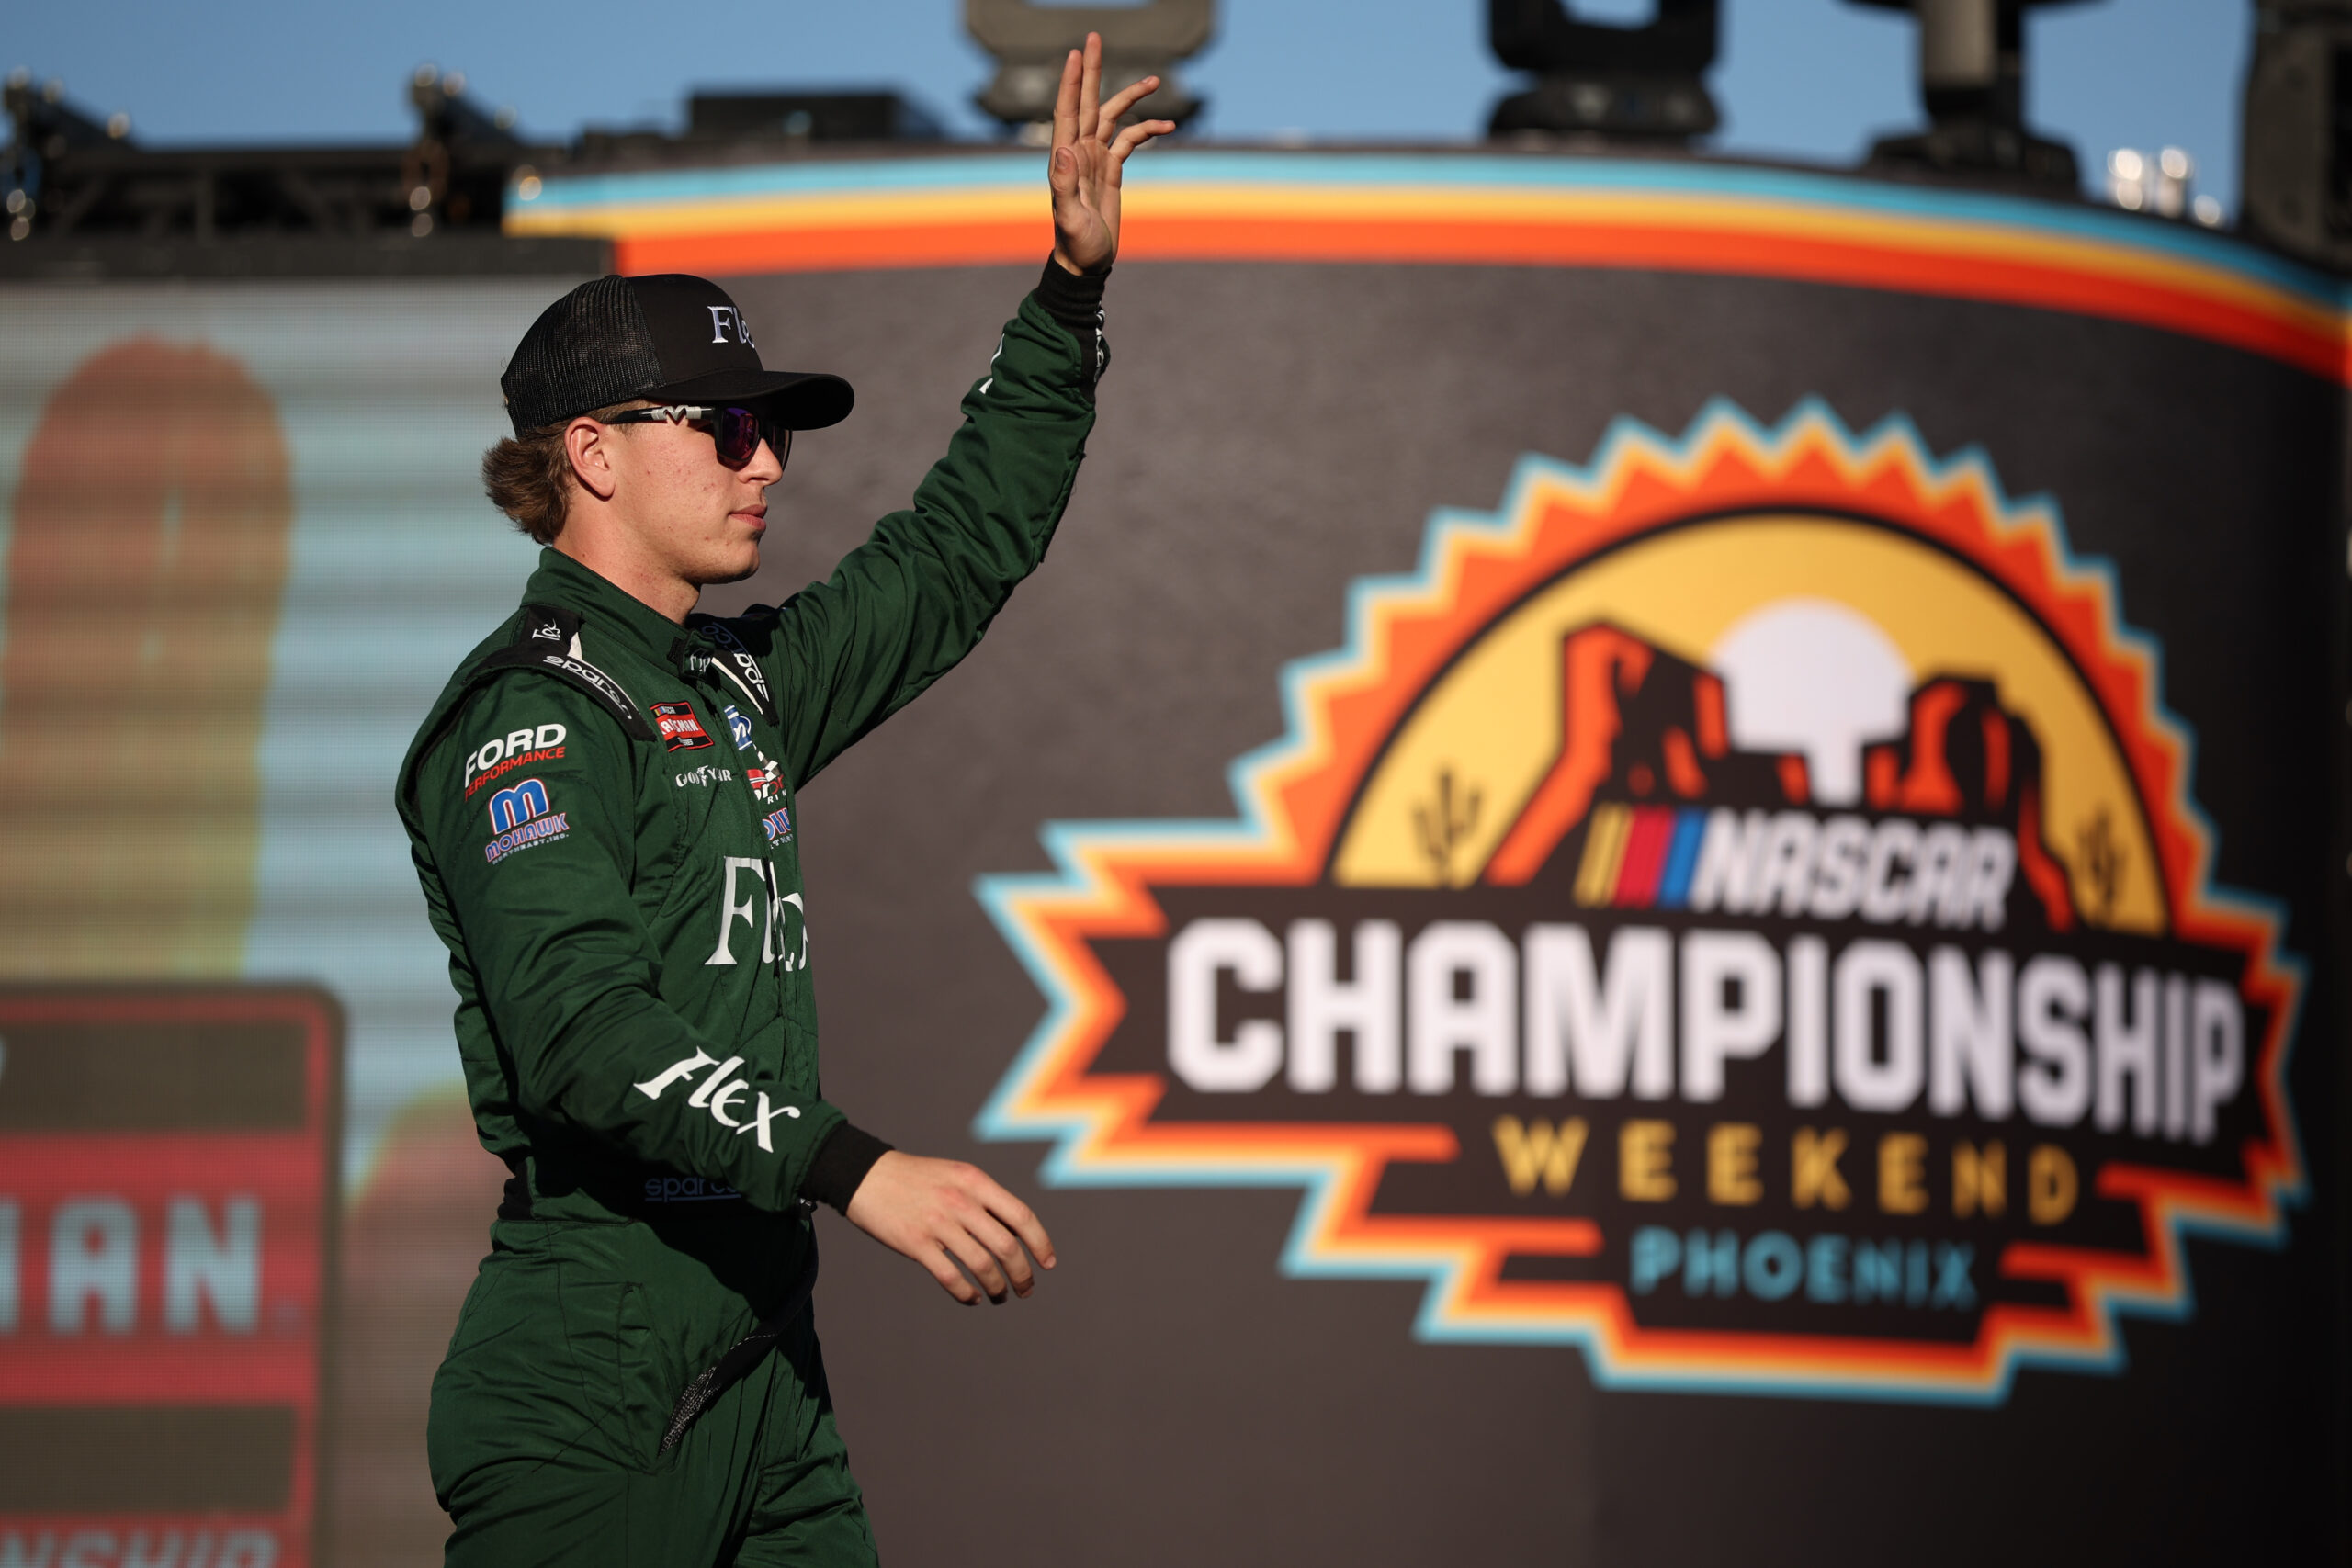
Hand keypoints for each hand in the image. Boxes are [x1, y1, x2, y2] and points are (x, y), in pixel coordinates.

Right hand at [843, 1150, 1056, 1304]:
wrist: (867, 1175)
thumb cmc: (918, 1179)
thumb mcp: (957, 1176)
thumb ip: (985, 1201)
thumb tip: (1016, 1236)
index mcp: (975, 1181)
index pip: (1021, 1216)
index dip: (1041, 1243)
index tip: (1048, 1263)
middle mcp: (960, 1200)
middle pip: (1006, 1246)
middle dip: (1022, 1274)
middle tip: (1026, 1290)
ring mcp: (937, 1222)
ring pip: (982, 1265)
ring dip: (997, 1288)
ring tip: (1000, 1297)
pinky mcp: (915, 1242)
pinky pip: (950, 1276)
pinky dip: (966, 1293)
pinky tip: (972, 1298)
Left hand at [1049, 31, 1176, 275]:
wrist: (1087, 263)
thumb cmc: (1075, 244)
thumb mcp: (1068, 218)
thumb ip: (1063, 185)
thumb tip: (1062, 151)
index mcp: (1065, 158)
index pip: (1067, 110)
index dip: (1070, 81)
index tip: (1076, 53)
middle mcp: (1078, 151)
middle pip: (1087, 101)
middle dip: (1092, 70)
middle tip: (1094, 36)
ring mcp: (1095, 158)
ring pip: (1113, 116)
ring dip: (1130, 97)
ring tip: (1154, 80)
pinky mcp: (1111, 169)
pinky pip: (1131, 140)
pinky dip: (1148, 130)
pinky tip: (1168, 126)